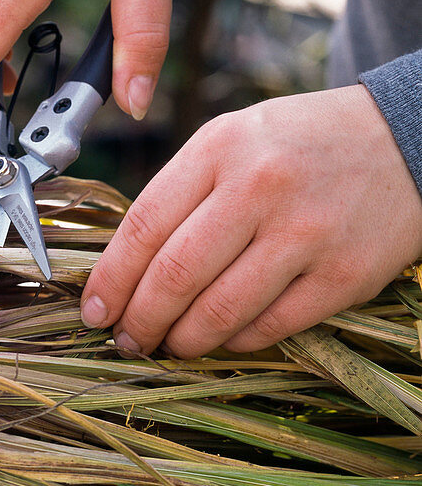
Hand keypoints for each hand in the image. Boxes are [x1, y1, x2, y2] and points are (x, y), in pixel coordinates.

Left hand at [80, 85, 421, 357]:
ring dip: (182, 341)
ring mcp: (305, 233)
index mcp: (218, 148)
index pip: (143, 227)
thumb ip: (179, 193)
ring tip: (168, 346)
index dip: (110, 280)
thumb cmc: (297, 145)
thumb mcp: (230, 140)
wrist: (405, 139)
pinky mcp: (344, 275)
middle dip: (139, 320)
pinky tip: (222, 338)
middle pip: (174, 276)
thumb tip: (123, 267)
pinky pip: (271, 326)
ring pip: (219, 311)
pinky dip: (236, 341)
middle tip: (126, 340)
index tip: (94, 311)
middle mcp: (259, 188)